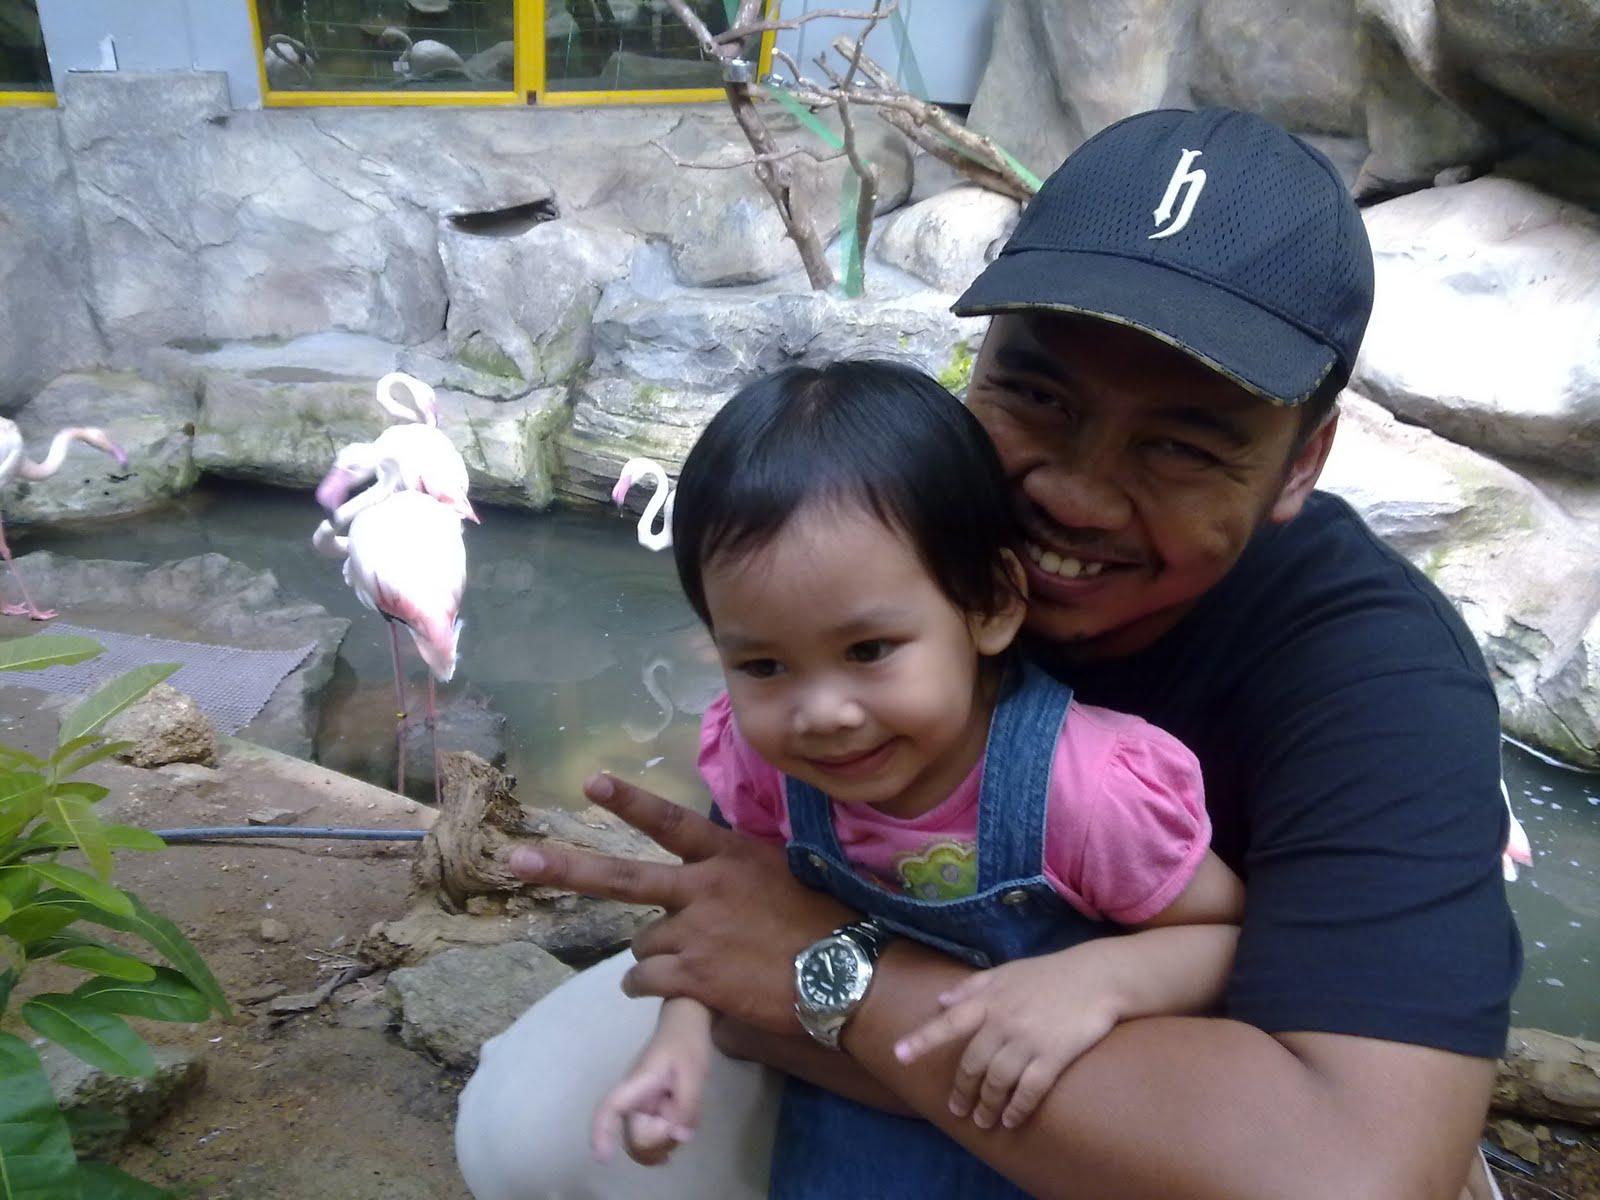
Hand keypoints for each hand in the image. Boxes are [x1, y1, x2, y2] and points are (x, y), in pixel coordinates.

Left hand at [509, 773, 851, 1031]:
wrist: (844, 973)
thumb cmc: (823, 920)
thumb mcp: (782, 872)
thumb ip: (736, 868)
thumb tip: (705, 874)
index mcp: (728, 855)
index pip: (670, 822)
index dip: (629, 802)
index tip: (591, 783)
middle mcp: (703, 888)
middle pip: (622, 878)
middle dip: (565, 867)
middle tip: (517, 860)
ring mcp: (695, 933)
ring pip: (642, 943)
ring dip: (657, 953)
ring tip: (696, 960)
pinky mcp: (693, 978)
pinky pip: (646, 981)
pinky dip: (651, 986)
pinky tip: (680, 987)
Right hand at [591, 1030, 708, 1165]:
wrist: (686, 1026)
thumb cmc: (685, 1044)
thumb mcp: (693, 1072)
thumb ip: (688, 1105)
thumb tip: (680, 1137)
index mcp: (636, 1086)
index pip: (609, 1109)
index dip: (602, 1134)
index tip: (603, 1159)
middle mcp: (632, 1100)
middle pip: (634, 1138)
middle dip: (659, 1142)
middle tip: (683, 1126)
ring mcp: (640, 1107)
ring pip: (644, 1142)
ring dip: (665, 1143)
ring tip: (685, 1122)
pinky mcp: (650, 1111)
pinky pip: (652, 1135)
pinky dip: (665, 1141)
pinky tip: (679, 1136)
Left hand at [891, 949, 1120, 1130]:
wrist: (1097, 977)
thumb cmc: (1050, 974)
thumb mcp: (1007, 971)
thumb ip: (972, 986)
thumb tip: (941, 1000)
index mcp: (989, 1000)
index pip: (948, 1023)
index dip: (922, 1040)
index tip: (899, 1056)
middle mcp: (1003, 1021)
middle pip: (973, 1064)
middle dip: (963, 1091)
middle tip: (958, 1110)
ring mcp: (1028, 1040)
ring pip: (998, 1081)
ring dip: (987, 1106)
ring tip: (984, 1121)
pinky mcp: (1053, 1055)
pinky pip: (1030, 1089)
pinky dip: (1018, 1108)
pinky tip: (1011, 1119)